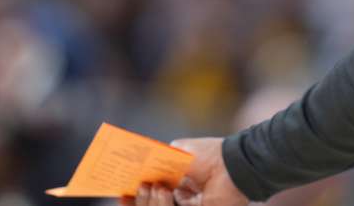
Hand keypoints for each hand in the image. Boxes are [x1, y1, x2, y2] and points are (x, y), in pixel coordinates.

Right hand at [119, 137, 247, 205]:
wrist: (233, 165)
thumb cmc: (209, 155)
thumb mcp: (178, 153)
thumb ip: (158, 160)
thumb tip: (137, 171)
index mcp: (177, 186)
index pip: (148, 197)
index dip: (133, 197)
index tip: (120, 191)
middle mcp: (180, 200)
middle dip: (138, 199)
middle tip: (131, 187)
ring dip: (149, 201)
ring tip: (151, 186)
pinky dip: (161, 204)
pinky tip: (162, 190)